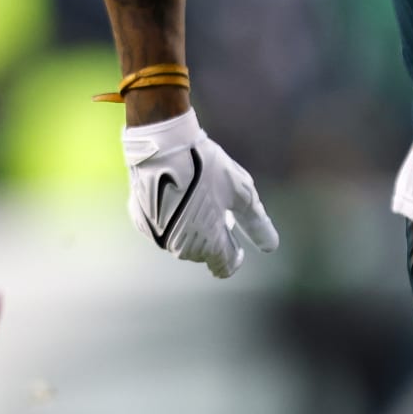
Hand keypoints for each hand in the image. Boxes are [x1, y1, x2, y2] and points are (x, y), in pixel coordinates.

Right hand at [123, 109, 278, 277]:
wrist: (163, 147)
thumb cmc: (207, 169)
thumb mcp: (241, 193)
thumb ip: (257, 223)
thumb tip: (270, 246)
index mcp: (208, 244)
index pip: (224, 266)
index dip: (235, 257)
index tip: (238, 245)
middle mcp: (180, 247)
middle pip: (203, 253)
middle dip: (215, 237)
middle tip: (220, 209)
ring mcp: (157, 236)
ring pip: (182, 241)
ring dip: (193, 229)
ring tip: (200, 199)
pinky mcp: (141, 221)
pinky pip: (163, 228)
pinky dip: (173, 219)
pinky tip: (178, 196)